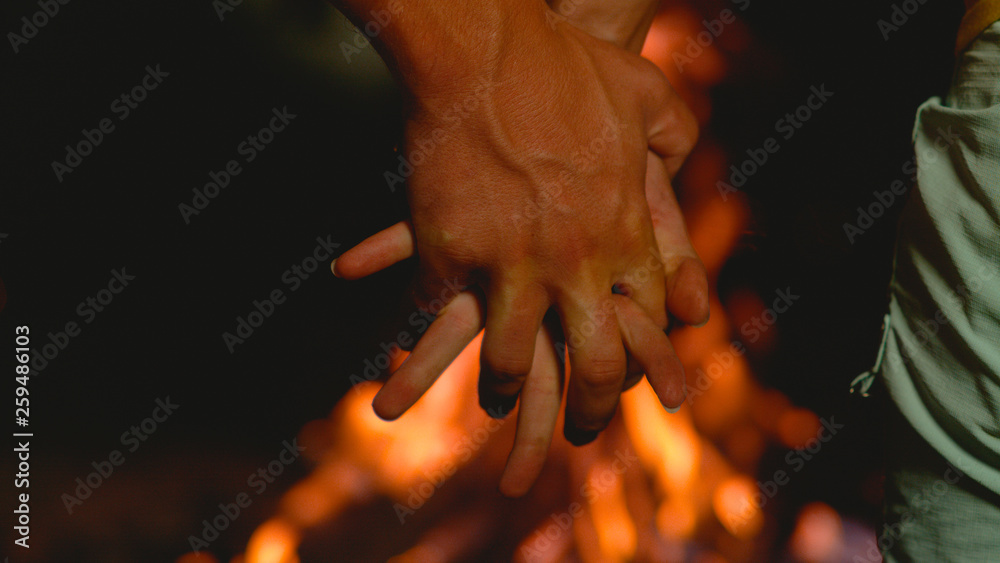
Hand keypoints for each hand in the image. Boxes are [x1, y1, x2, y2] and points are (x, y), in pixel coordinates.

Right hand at [332, 0, 706, 494]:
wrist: (485, 49)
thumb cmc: (568, 65)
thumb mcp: (644, 93)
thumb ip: (672, 133)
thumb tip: (682, 157)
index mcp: (625, 234)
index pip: (651, 322)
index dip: (649, 360)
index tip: (640, 383)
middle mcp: (573, 264)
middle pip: (594, 365)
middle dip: (591, 411)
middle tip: (584, 434)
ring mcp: (508, 264)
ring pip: (510, 359)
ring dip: (504, 390)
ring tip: (498, 408)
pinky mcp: (447, 252)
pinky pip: (433, 307)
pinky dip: (419, 326)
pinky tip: (406, 345)